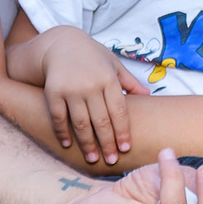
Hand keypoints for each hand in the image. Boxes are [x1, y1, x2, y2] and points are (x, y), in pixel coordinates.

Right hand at [35, 26, 150, 164]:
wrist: (61, 42)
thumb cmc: (92, 55)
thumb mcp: (113, 63)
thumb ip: (129, 81)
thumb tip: (149, 94)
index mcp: (108, 78)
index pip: (119, 111)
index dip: (123, 131)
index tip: (126, 148)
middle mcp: (90, 85)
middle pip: (101, 121)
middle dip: (108, 143)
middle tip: (112, 161)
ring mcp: (71, 89)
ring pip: (81, 123)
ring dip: (87, 144)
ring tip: (93, 159)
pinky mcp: (53, 92)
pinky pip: (58, 117)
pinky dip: (62, 132)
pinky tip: (67, 145)